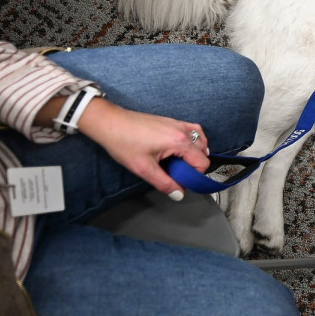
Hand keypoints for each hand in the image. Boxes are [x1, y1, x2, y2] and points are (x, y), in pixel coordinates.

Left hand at [78, 98, 209, 197]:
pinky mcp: (171, 121)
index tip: (182, 182)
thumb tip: (178, 194)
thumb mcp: (143, 168)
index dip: (194, 176)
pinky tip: (181, 148)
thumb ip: (164, 183)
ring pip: (200, 140)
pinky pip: (193, 130)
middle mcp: (183, 130)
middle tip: (177, 174)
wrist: (110, 123)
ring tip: (180, 163)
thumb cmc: (124, 142)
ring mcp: (178, 124)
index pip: (202, 163)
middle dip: (194, 166)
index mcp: (179, 142)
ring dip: (195, 153)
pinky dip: (193, 141)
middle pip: (203, 152)